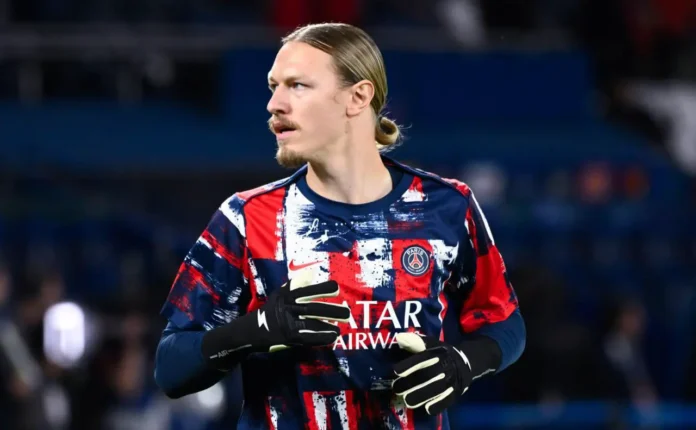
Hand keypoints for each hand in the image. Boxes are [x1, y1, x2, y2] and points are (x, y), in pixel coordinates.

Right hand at [202, 269, 351, 366]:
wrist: (250, 331)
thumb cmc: (269, 310)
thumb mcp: (280, 294)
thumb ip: (296, 284)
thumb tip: (312, 272)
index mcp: (286, 295)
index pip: (306, 290)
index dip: (322, 289)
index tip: (336, 288)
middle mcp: (287, 308)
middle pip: (313, 309)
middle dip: (331, 310)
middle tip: (346, 312)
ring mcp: (287, 324)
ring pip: (312, 324)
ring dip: (329, 325)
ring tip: (342, 326)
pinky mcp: (288, 338)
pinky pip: (308, 338)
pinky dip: (321, 337)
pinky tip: (332, 336)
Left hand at [392, 333, 471, 415]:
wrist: (465, 362)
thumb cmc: (441, 353)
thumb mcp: (430, 344)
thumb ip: (414, 342)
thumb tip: (399, 338)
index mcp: (437, 353)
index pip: (422, 359)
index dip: (408, 365)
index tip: (396, 371)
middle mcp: (445, 366)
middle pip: (426, 376)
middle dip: (410, 383)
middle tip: (396, 388)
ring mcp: (451, 380)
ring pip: (435, 389)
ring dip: (420, 396)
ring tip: (407, 401)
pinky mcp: (456, 392)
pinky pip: (447, 400)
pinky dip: (437, 405)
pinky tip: (427, 409)